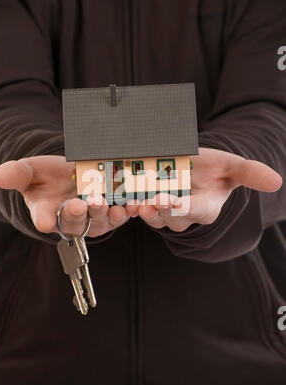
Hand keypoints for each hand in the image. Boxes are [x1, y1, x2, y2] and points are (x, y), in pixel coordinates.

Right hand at [0, 156, 128, 237]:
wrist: (69, 174)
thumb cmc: (46, 176)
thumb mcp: (30, 171)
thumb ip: (17, 174)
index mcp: (47, 212)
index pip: (44, 218)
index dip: (46, 220)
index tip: (46, 220)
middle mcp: (70, 218)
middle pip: (75, 222)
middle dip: (78, 214)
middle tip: (80, 203)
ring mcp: (92, 217)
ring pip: (99, 221)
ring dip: (105, 214)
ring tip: (110, 206)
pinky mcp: (111, 212)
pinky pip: (120, 215)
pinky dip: (127, 211)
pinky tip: (133, 204)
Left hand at [126, 148, 282, 231]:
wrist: (195, 167)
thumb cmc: (216, 170)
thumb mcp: (233, 167)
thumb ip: (250, 173)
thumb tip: (277, 181)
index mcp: (204, 208)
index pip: (193, 211)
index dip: (180, 208)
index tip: (168, 202)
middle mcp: (181, 214)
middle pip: (166, 217)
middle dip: (155, 212)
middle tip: (143, 204)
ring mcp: (161, 209)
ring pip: (148, 214)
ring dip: (136, 209)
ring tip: (126, 201)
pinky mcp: (145, 201)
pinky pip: (134, 204)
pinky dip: (124, 200)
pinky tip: (114, 192)